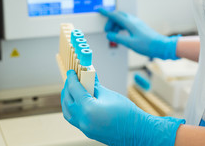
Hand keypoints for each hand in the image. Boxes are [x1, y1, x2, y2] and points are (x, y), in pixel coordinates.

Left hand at [61, 70, 184, 145]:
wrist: (137, 133)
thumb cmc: (127, 113)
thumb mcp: (109, 95)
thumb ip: (95, 86)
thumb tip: (88, 76)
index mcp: (88, 109)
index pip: (74, 89)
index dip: (72, 78)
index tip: (71, 72)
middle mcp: (83, 120)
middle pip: (67, 101)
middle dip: (68, 88)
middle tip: (72, 79)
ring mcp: (84, 128)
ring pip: (68, 112)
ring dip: (67, 100)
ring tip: (72, 90)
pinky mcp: (88, 132)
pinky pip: (74, 119)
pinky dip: (72, 109)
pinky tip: (78, 102)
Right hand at [99, 9, 179, 59]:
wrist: (162, 46)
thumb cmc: (148, 45)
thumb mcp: (130, 43)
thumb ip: (118, 38)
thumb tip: (109, 35)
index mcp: (130, 24)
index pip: (115, 16)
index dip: (106, 13)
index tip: (99, 10)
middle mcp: (134, 21)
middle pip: (119, 16)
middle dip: (111, 21)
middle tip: (107, 30)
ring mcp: (137, 24)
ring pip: (123, 19)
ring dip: (116, 25)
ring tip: (113, 34)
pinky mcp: (140, 27)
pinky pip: (127, 23)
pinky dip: (121, 26)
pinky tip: (121, 33)